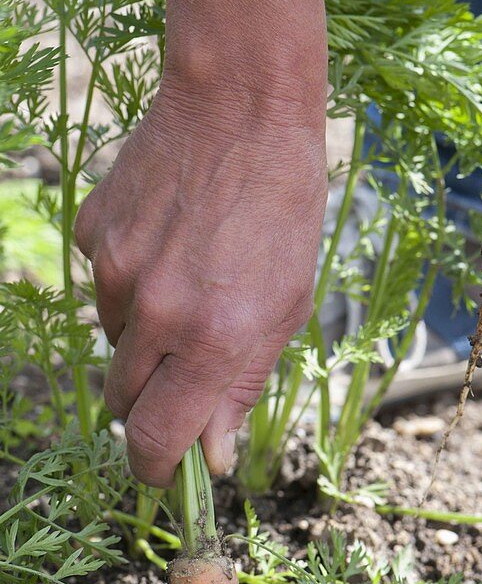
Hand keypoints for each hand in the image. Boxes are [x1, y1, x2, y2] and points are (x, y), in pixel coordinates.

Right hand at [75, 81, 326, 486]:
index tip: (165, 474)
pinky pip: (101, 287)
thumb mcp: (288, 306)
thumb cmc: (282, 209)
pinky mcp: (92, 235)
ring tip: (190, 283)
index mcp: (215, 337)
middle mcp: (157, 311)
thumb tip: (213, 455)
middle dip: (153, 404)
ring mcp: (115, 271)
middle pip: (124, 401)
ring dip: (145, 338)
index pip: (159, 438)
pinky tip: (167, 244)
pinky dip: (130, 284)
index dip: (157, 469)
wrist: (242, 109)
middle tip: (188, 371)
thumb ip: (243, 385)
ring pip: (113, 343)